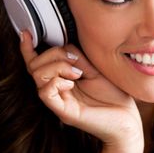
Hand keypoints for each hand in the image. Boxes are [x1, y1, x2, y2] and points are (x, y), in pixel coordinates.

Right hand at [19, 31, 142, 148]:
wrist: (127, 119)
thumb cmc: (114, 94)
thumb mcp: (96, 69)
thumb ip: (78, 58)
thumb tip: (64, 46)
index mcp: (63, 79)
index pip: (37, 63)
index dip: (28, 48)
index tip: (26, 33)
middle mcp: (57, 90)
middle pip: (35, 66)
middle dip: (53, 55)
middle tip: (76, 62)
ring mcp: (59, 101)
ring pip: (38, 76)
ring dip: (57, 67)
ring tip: (77, 73)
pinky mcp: (64, 112)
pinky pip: (45, 93)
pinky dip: (57, 82)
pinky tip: (72, 83)